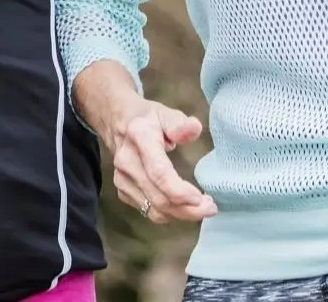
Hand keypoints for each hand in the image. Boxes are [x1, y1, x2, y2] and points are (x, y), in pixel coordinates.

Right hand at [100, 97, 217, 224]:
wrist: (116, 122)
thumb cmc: (146, 118)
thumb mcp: (165, 113)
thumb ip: (180, 123)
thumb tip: (194, 129)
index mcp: (140, 137)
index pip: (158, 172)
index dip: (179, 190)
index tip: (201, 198)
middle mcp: (127, 161)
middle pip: (158, 197)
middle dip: (188, 209)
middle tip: (211, 208)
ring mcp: (121, 178)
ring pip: (154, 209)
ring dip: (180, 214)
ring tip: (201, 209)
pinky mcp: (122, 190)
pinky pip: (148, 210)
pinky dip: (169, 214)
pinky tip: (182, 206)